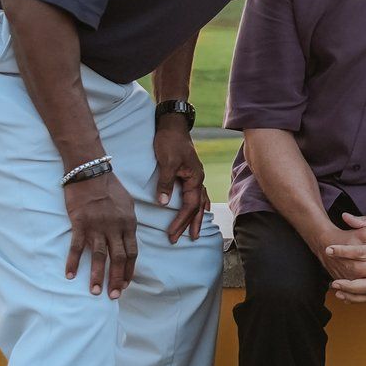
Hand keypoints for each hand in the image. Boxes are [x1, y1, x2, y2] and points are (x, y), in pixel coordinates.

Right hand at [63, 172, 139, 297]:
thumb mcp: (128, 204)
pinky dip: (73, 262)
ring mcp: (97, 226)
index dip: (130, 269)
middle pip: (118, 258)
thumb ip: (128, 223)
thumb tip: (128, 239)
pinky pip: (76, 247)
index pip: (132, 252)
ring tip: (95, 291)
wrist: (91, 172)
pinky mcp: (80, 224)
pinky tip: (70, 275)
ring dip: (97, 275)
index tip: (127, 284)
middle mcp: (115, 227)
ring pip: (99, 256)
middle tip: (114, 295)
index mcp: (129, 223)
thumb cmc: (110, 187)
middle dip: (117, 278)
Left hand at [152, 119, 208, 243]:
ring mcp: (195, 176)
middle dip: (189, 225)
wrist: (172, 125)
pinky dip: (199, 204)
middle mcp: (198, 179)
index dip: (181, 221)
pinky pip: (197, 194)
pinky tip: (200, 209)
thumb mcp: (166, 162)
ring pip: (199, 202)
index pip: (190, 206)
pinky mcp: (189, 173)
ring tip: (195, 232)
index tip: (171, 234)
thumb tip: (165, 204)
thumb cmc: (169, 142)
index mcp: (195, 178)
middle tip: (180, 240)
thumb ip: (166, 183)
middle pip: (197, 207)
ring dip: (196, 217)